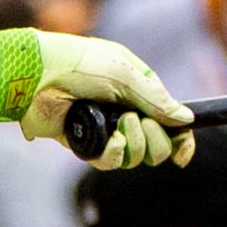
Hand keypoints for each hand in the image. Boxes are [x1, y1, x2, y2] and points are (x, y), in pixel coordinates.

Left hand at [19, 31, 196, 170]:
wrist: (40, 75)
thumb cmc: (83, 65)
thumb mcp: (127, 76)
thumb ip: (157, 100)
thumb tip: (186, 119)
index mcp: (141, 92)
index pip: (170, 123)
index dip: (181, 140)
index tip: (183, 151)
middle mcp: (126, 114)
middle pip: (156, 147)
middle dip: (155, 140)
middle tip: (138, 122)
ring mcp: (106, 131)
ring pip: (135, 158)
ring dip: (135, 144)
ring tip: (120, 124)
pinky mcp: (85, 144)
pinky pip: (110, 162)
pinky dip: (115, 154)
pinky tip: (111, 141)